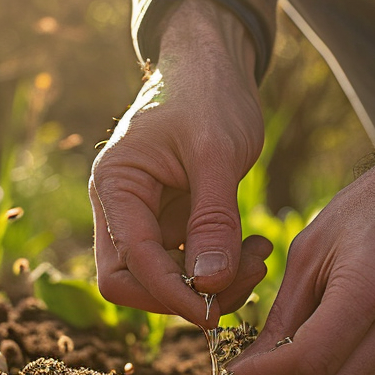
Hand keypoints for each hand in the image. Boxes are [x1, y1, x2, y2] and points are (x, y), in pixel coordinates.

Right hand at [90, 0, 273, 325]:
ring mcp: (146, 217)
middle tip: (245, 278)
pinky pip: (188, 264)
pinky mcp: (173, 222)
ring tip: (259, 257)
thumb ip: (213, 221)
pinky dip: (220, 268)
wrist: (214, 63)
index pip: (128, 263)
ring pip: (162, 280)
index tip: (214, 310)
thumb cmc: (209, 94)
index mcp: (115, 185)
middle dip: (186, 295)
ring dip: (211, 285)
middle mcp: (120, 207)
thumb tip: (209, 287)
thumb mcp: (217, 154)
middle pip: (134, 283)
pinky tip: (254, 248)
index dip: (169, 294)